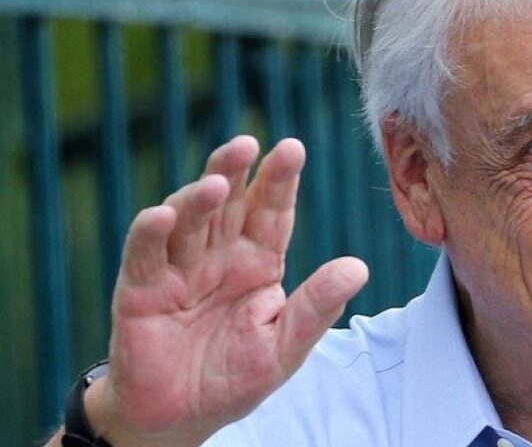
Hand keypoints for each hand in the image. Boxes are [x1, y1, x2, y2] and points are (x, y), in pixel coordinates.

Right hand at [85, 136, 367, 445]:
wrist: (179, 418)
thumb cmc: (235, 378)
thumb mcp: (284, 347)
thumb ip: (316, 307)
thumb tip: (358, 267)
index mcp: (258, 263)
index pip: (272, 213)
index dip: (280, 181)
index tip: (292, 148)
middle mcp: (219, 256)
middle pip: (229, 203)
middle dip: (237, 171)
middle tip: (248, 144)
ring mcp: (179, 268)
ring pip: (188, 219)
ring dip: (198, 197)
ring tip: (216, 184)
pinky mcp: (140, 289)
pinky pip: (144, 253)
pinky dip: (151, 233)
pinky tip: (162, 216)